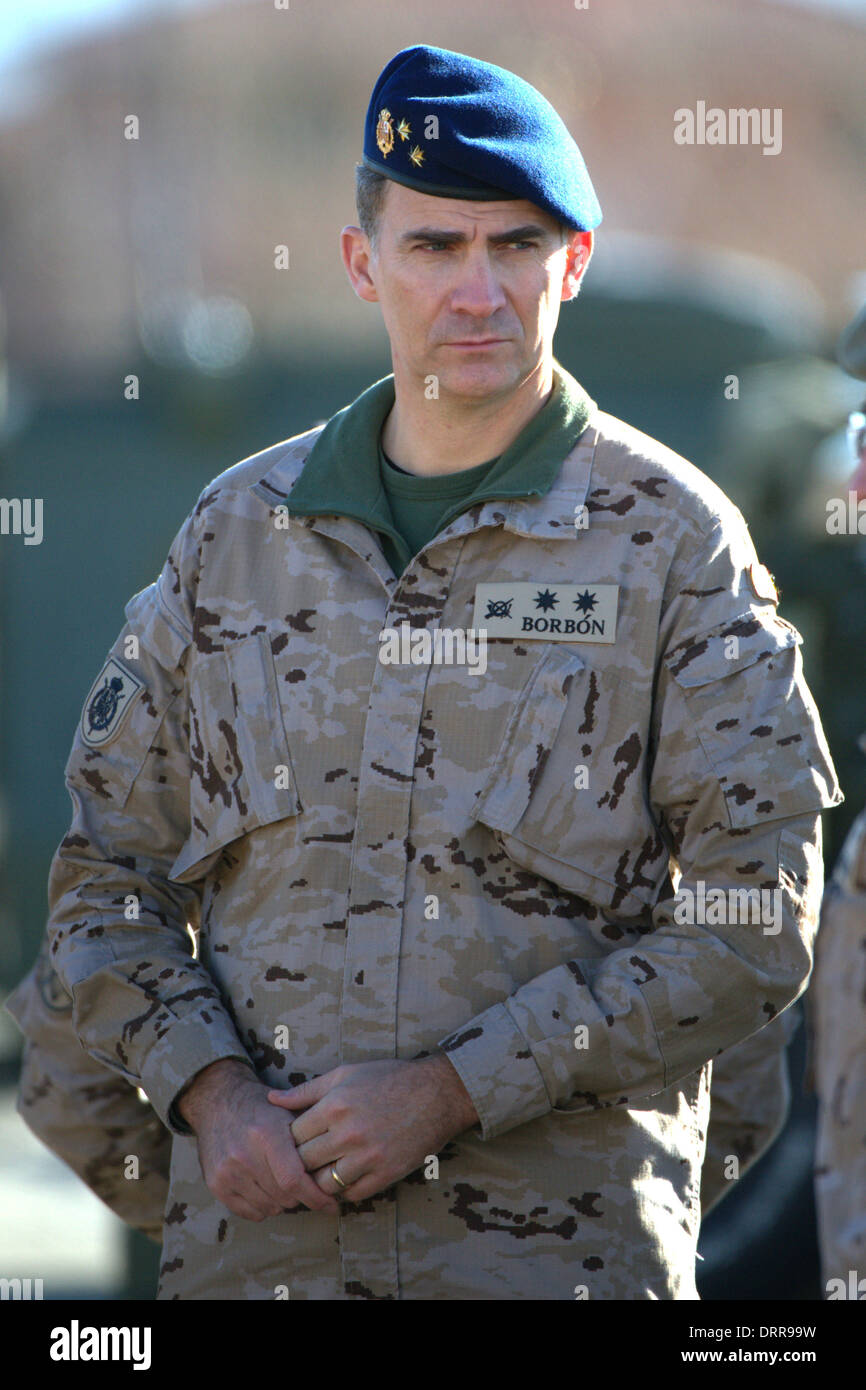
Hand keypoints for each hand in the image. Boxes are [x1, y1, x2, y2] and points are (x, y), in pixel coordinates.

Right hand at [177, 1058, 339, 1221]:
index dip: (316, 1197)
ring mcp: (226, 1171)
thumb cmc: (262, 1108)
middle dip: (302, 1197)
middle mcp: (243, 1154)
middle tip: (309, 1189)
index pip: (294, 1180)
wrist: (218, 1101)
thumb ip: (312, 1136)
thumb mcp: (288, 1111)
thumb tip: (342, 1165)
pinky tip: (268, 1190)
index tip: (332, 1205)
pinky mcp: (215, 1184)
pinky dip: (264, 1207)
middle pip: (284, 1197)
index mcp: (266, 1134)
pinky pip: (249, 1212)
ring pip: (269, 1207)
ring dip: (283, 1202)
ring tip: (286, 1185)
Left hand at [266, 1054, 478, 1203]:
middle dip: (299, 1162)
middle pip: (304, 1162)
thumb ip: (306, 1090)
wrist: (437, 1093)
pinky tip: (345, 1176)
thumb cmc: (389, 1078)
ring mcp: (368, 1157)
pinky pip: (351, 1194)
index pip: (292, 1136)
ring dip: (319, 1180)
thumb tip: (271, 1099)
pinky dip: (344, 1189)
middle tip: (301, 1160)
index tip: (294, 1140)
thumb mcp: (346, 1074)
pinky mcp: (385, 1174)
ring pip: (324, 1184)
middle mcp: (348, 1133)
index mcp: (335, 1105)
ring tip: (321, 1171)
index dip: (288, 1140)